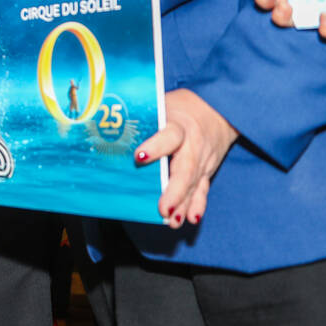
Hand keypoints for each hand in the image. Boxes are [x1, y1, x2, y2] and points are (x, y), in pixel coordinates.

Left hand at [135, 89, 238, 228]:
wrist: (218, 109)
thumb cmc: (179, 108)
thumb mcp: (162, 106)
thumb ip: (143, 118)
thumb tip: (107, 128)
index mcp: (178, 125)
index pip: (168, 136)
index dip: (155, 147)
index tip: (139, 158)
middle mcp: (192, 144)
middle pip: (185, 169)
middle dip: (174, 191)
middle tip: (163, 209)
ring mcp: (202, 159)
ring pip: (194, 183)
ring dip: (183, 204)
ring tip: (172, 220)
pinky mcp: (207, 170)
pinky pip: (202, 189)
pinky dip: (197, 204)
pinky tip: (191, 218)